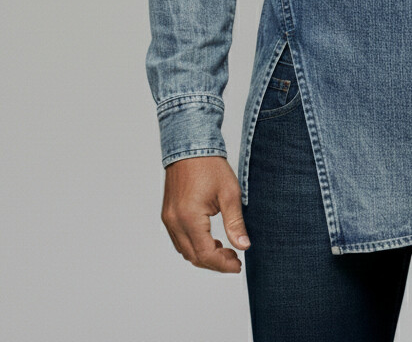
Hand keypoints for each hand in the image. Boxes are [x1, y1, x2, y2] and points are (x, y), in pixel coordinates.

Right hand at [161, 155, 250, 272]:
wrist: (190, 145)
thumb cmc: (210, 166)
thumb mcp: (229, 193)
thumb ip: (235, 223)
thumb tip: (244, 246)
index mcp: (189, 218)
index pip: (205, 254)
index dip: (222, 264)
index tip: (238, 265)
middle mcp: (174, 222)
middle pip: (193, 256)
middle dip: (214, 263)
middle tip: (234, 260)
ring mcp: (168, 218)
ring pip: (184, 250)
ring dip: (203, 255)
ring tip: (224, 250)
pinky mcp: (167, 214)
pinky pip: (179, 239)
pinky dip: (193, 245)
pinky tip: (209, 240)